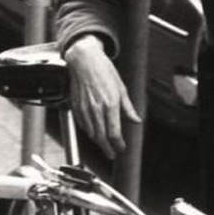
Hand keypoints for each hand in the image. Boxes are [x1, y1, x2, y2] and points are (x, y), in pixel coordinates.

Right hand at [64, 35, 140, 159]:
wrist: (84, 60)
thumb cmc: (104, 70)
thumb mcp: (121, 88)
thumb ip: (128, 108)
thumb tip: (136, 120)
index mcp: (110, 105)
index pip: (114, 133)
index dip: (118, 144)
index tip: (122, 148)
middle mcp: (97, 109)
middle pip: (102, 137)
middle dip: (108, 149)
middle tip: (112, 154)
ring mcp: (85, 109)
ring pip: (91, 133)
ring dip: (98, 142)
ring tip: (105, 145)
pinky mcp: (76, 107)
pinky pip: (83, 125)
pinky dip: (89, 132)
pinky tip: (94, 132)